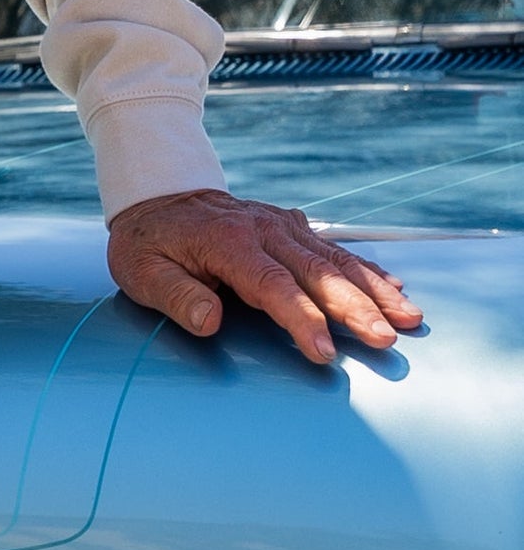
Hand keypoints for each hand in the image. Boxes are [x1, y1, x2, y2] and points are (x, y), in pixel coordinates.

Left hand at [108, 188, 423, 362]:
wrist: (158, 196)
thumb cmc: (149, 244)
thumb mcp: (141, 271)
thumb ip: (175, 295)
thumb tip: (208, 321)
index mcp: (226, 242)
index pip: (271, 285)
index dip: (299, 320)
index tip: (324, 353)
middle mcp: (261, 229)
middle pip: (314, 272)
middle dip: (353, 307)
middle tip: (387, 338)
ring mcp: (279, 225)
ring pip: (333, 259)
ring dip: (372, 289)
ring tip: (409, 316)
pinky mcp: (290, 226)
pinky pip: (332, 247)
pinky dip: (364, 267)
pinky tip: (394, 286)